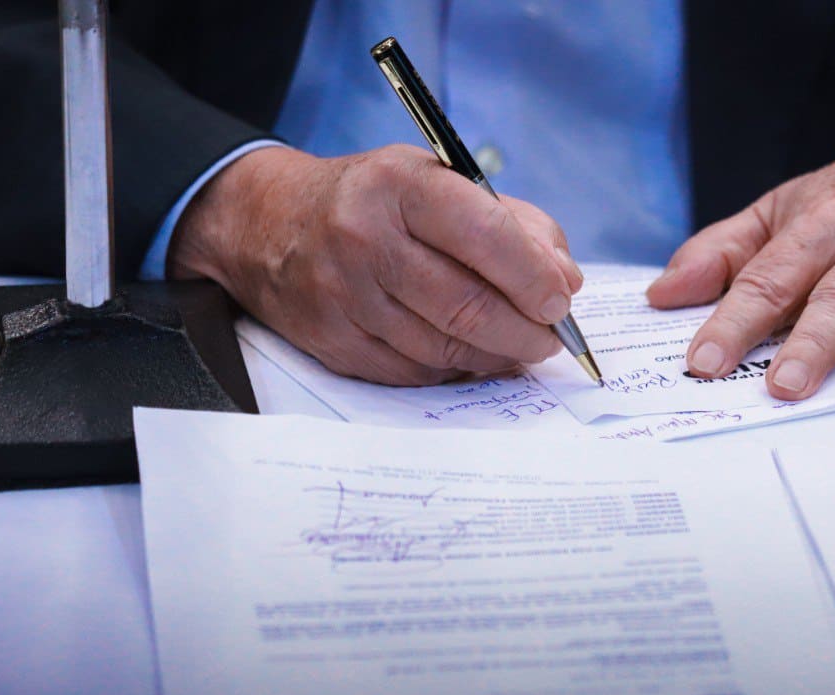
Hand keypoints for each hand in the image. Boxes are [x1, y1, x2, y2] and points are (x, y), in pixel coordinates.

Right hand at [169, 145, 581, 384]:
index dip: (533, 276)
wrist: (269, 226)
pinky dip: (456, 369)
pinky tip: (470, 354)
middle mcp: (365, 238)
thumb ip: (514, 224)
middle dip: (526, 331)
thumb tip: (564, 279)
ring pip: (446, 349)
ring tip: (518, 345)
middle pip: (468, 307)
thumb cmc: (376, 203)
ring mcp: (344, 297)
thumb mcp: (440, 181)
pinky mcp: (335, 343)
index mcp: (400, 185)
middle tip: (550, 338)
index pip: (484, 235)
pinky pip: (416, 373)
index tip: (561, 299)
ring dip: (497, 356)